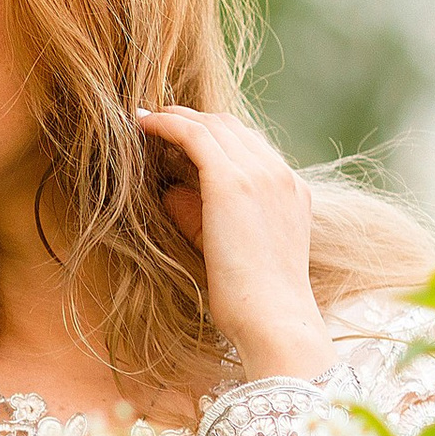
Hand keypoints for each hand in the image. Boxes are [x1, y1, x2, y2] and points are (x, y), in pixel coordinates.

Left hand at [135, 108, 336, 380]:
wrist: (272, 318)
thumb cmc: (249, 298)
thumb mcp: (231, 245)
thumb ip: (205, 212)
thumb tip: (168, 189)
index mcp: (291, 190)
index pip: (248, 144)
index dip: (211, 134)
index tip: (179, 135)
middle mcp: (280, 175)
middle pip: (231, 127)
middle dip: (192, 119)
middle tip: (156, 120)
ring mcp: (260, 174)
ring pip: (213, 125)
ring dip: (176, 117)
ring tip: (145, 119)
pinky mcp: (232, 181)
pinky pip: (194, 136)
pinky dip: (166, 124)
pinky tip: (143, 125)